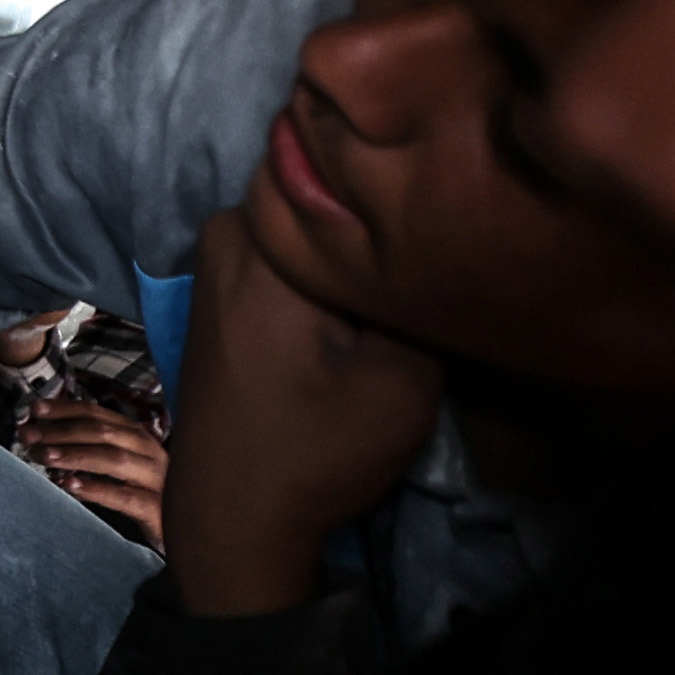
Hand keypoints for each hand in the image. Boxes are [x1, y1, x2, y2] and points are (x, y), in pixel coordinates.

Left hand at [14, 400, 169, 543]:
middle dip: (61, 431)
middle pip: (102, 433)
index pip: (98, 415)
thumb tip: (44, 435)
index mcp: (139, 437)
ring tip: (44, 456)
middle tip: (28, 435)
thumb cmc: (143, 493)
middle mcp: (150, 453)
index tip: (34, 409)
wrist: (186, 530)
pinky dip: (96, 489)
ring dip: (74, 455)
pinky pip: (125, 497)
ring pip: (114, 460)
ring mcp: (158, 481)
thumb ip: (91, 448)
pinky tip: (70, 486)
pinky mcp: (158, 510)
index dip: (65, 409)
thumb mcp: (120, 465)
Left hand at [163, 202, 443, 615]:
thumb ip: (425, 297)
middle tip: (444, 233)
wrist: (236, 515)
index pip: (344, 159)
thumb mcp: (404, 380)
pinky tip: (369, 291)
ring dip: (356, 240)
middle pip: (326, 186)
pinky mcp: (224, 288)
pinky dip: (328, 262)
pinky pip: (287, 246)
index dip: (405, 175)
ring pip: (309, 219)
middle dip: (381, 207)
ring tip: (414, 262)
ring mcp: (218, 258)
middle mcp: (228, 230)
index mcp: (264, 239)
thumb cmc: (315, 450)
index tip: (456, 193)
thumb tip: (450, 237)